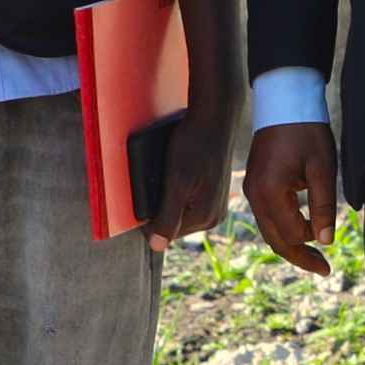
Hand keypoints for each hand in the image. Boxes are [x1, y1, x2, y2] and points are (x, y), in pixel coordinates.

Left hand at [153, 102, 237, 242]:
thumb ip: (167, 217)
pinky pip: (188, 197)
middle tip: (161, 177)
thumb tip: (157, 246)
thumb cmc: (195, 146)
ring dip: (169, 195)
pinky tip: (179, 168)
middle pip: (173, 222)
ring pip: (180, 209)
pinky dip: (179, 187)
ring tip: (171, 170)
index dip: (150, 216)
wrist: (214, 118)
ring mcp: (216, 203)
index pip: (165, 231)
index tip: (148, 190)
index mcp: (205, 218)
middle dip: (161, 205)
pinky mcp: (214, 190)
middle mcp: (214, 216)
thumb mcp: (177, 183)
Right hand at [243, 122, 339, 277]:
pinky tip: (305, 229)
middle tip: (323, 270)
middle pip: (275, 240)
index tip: (329, 264)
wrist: (285, 100)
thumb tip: (325, 241)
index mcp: (270, 192)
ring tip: (316, 254)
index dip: (310, 253)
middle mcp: (255, 195)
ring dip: (292, 244)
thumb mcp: (322, 168)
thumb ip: (323, 206)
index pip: (290, 236)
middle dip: (299, 257)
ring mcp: (253, 189)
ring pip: (270, 229)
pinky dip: (285, 228)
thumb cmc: (306, 131)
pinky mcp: (256, 183)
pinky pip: (268, 215)